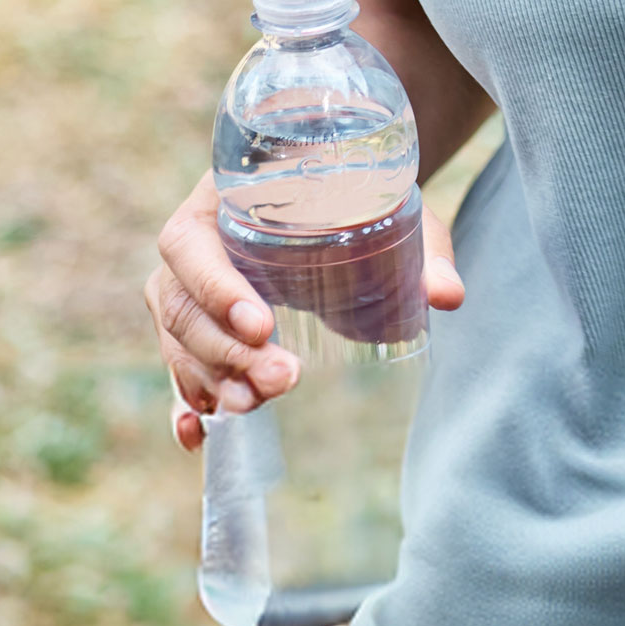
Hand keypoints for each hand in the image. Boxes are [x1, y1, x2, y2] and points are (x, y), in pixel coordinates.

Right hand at [151, 170, 463, 453]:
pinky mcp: (200, 326)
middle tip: (284, 378)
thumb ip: (421, 246)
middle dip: (225, 351)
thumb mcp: (389, 205)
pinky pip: (178, 366)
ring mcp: (188, 288)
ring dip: (212, 380)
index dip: (215, 286)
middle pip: (180, 304)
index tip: (263, 324)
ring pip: (177, 341)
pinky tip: (196, 436)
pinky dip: (183, 404)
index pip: (189, 242)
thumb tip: (447, 296)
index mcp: (219, 196)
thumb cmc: (358, 190)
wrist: (343, 189)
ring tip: (256, 404)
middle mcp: (192, 243)